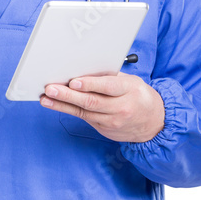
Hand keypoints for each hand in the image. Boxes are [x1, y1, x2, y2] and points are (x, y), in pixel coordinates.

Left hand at [40, 71, 164, 142]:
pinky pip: (84, 118)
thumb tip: (83, 70)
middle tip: (51, 88)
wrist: (154, 123)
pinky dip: (69, 110)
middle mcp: (120, 108)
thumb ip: (109, 78)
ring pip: (83, 112)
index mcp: (128, 91)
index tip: (74, 81)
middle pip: (91, 101)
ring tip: (46, 98)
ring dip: (62, 105)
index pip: (107, 87)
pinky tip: (56, 104)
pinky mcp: (104, 129)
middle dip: (68, 95)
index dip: (89, 84)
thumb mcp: (131, 82)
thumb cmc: (138, 96)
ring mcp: (112, 121)